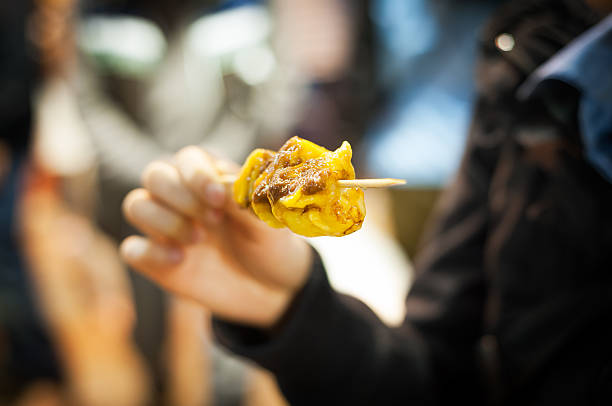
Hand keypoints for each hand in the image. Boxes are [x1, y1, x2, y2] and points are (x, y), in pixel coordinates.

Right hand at [120, 146, 312, 327]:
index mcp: (212, 178)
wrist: (273, 290)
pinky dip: (149, 253)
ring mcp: (168, 228)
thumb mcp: (269, 224)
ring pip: (137, 205)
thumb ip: (245, 201)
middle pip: (154, 175)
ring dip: (164, 221)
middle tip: (211, 220)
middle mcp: (184, 197)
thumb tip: (220, 184)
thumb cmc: (271, 246)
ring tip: (198, 240)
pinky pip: (132, 249)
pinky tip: (180, 261)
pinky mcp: (157, 260)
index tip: (217, 199)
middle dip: (180, 196)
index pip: (188, 159)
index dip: (197, 175)